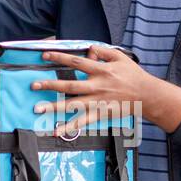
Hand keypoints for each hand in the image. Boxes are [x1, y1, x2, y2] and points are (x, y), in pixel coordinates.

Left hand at [31, 45, 180, 134]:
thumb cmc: (133, 75)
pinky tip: (57, 131)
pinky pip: (83, 122)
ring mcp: (98, 101)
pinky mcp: (100, 114)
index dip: (59, 58)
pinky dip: (69, 127)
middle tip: (33, 84)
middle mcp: (97, 86)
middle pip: (69, 85)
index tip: (44, 56)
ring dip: (54, 107)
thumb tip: (88, 49)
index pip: (76, 62)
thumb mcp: (120, 57)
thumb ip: (103, 51)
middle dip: (50, 84)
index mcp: (101, 70)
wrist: (147, 95)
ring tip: (38, 108)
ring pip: (72, 104)